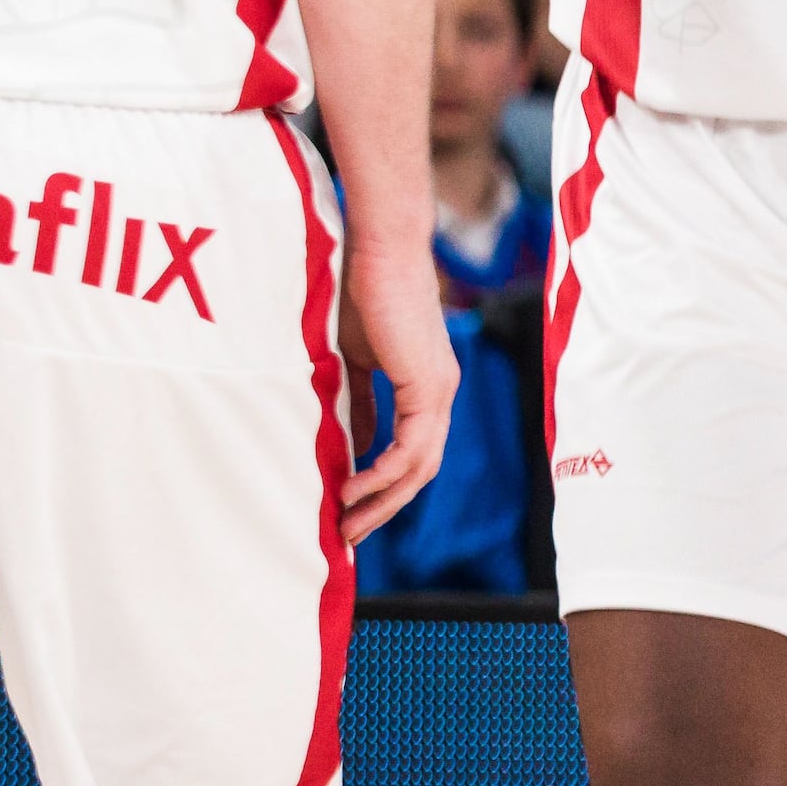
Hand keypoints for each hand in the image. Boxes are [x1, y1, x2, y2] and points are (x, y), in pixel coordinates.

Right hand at [333, 244, 455, 543]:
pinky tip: (351, 487)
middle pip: (420, 471)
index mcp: (426, 387)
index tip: (349, 508)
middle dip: (384, 507)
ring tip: (346, 522)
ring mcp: (438, 392)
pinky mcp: (427, 386)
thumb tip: (346, 442)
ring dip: (382, 500)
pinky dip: (380, 472)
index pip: (412, 451)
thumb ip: (357, 400)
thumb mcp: (354, 358)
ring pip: (419, 467)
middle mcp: (440, 394)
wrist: (380, 250)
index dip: (383, 485)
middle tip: (349, 534)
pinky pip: (408, 446)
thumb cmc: (362, 291)